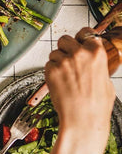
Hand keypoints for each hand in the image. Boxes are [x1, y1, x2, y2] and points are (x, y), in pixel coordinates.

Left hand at [45, 28, 114, 145]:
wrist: (83, 120)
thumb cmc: (96, 105)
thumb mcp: (106, 80)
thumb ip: (96, 65)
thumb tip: (92, 60)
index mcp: (96, 53)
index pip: (85, 33)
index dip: (81, 38)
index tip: (78, 40)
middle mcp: (80, 54)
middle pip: (65, 39)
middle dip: (65, 48)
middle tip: (68, 61)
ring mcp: (64, 61)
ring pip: (54, 52)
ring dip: (57, 61)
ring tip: (65, 77)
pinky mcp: (51, 70)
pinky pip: (48, 64)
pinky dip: (51, 72)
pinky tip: (60, 83)